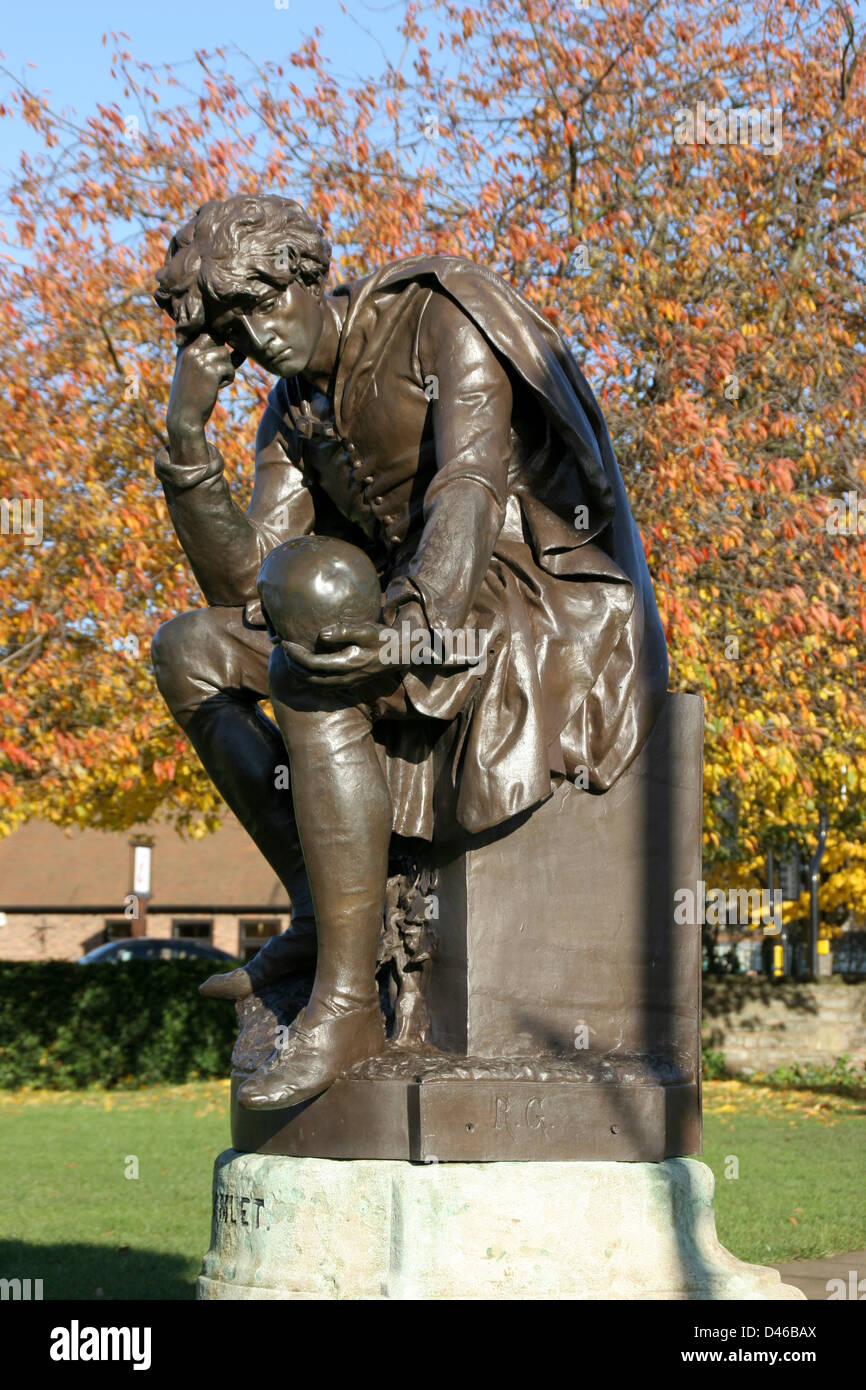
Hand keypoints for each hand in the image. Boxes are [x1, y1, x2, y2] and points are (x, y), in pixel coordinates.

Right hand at [166, 333, 244, 441]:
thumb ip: (213, 357)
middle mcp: (190, 350)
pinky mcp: (210, 371)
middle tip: (219, 369)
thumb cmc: (194, 395)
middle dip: (223, 353)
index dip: (218, 341)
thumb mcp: (199, 371)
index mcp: (184, 348)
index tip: (217, 357)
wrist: (184, 417)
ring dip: (226, 368)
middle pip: (217, 337)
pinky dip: (228, 379)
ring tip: (216, 382)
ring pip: (226, 354)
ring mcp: (199, 359)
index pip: (206, 331)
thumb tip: (240, 350)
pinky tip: (216, 388)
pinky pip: (230, 368)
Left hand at [280, 622, 395, 688]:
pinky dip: (311, 679)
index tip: (286, 643)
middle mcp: (346, 678)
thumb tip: (320, 635)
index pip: (313, 664)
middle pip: (310, 678)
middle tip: (284, 650)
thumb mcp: (365, 630)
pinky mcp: (350, 684)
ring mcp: (348, 683)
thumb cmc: (382, 638)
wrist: (400, 654)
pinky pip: (324, 686)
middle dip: (294, 665)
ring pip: (316, 685)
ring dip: (300, 674)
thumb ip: (343, 632)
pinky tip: (306, 669)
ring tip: (291, 660)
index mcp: (348, 664)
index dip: (296, 655)